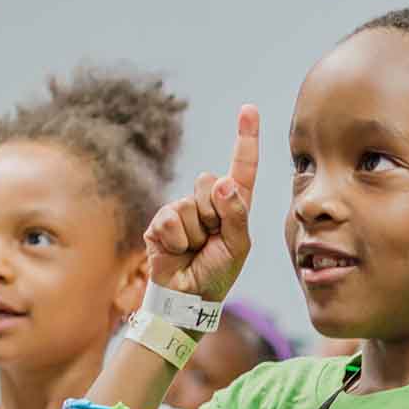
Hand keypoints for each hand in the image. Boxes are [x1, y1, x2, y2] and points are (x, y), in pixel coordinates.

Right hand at [145, 105, 258, 302]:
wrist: (187, 298)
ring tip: (194, 250)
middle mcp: (207, 203)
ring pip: (190, 203)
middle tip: (211, 241)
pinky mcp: (160, 223)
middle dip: (214, 213)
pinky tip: (177, 252)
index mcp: (233, 206)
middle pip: (211, 182)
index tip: (248, 109)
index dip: (245, 138)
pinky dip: (177, 240)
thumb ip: (235, 214)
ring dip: (196, 232)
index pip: (242, 168)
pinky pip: (171, 219)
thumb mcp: (238, 246)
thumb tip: (223, 181)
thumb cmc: (217, 275)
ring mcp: (182, 211)